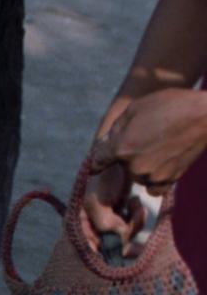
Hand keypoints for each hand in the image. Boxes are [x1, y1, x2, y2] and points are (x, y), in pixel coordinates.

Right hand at [81, 163, 145, 256]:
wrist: (119, 152)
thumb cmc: (103, 174)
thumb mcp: (97, 201)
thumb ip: (104, 224)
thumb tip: (119, 237)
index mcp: (79, 222)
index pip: (89, 247)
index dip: (104, 251)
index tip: (121, 251)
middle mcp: (91, 224)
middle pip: (108, 244)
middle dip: (123, 235)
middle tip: (132, 218)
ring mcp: (107, 218)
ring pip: (122, 236)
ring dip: (133, 223)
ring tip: (135, 205)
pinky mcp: (121, 211)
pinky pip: (130, 224)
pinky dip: (136, 216)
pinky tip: (135, 202)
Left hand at [89, 87, 206, 192]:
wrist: (205, 116)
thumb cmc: (171, 105)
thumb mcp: (137, 107)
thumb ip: (116, 127)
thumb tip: (105, 143)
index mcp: (122, 147)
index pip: (98, 161)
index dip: (100, 158)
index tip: (103, 158)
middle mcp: (133, 166)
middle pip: (122, 166)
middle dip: (129, 154)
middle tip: (148, 136)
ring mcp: (150, 176)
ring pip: (138, 176)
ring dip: (144, 166)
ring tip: (162, 145)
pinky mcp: (167, 182)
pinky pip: (153, 188)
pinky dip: (156, 179)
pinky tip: (164, 163)